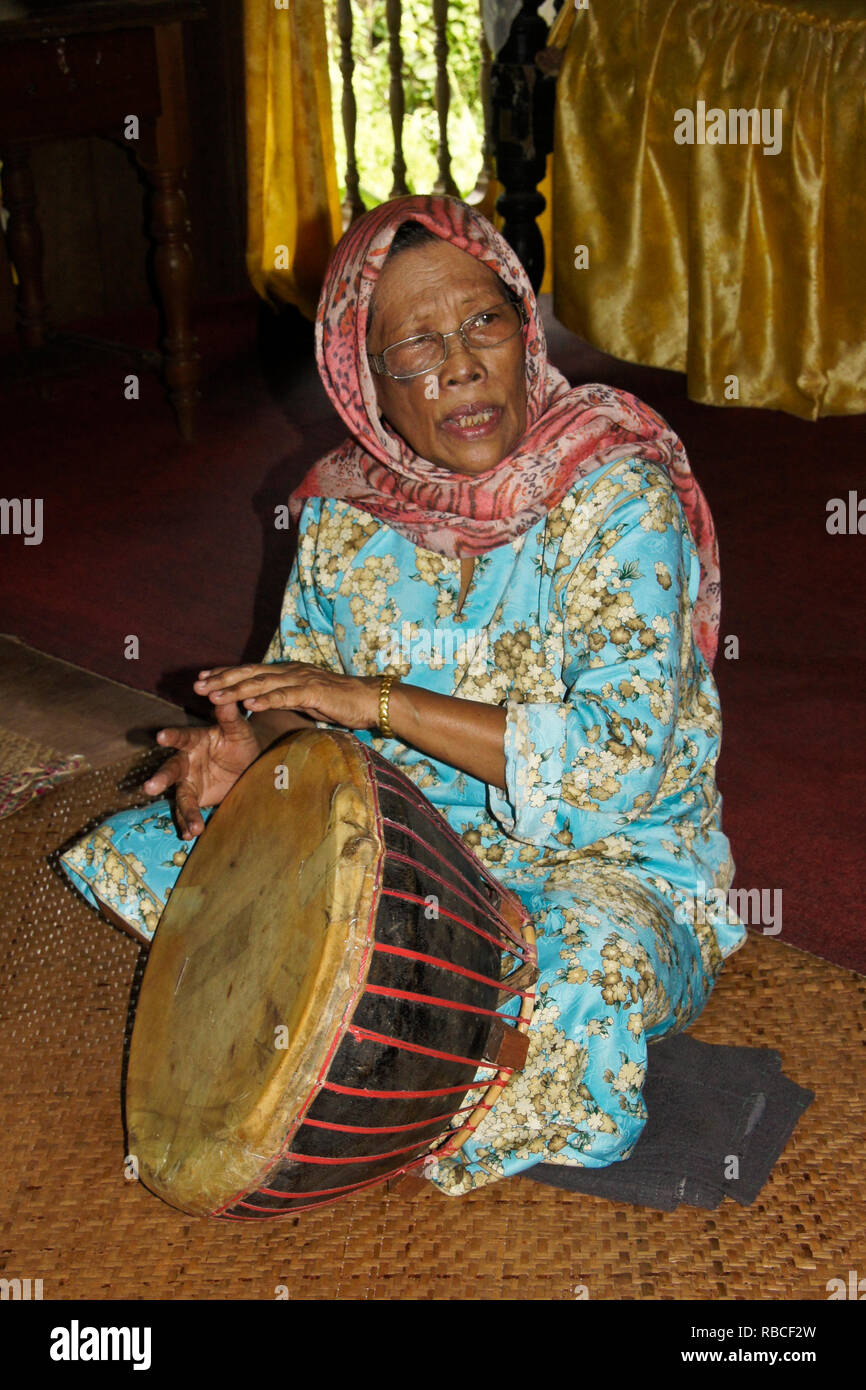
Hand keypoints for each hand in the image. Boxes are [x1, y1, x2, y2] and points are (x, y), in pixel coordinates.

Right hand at [143, 697, 260, 839]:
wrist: (248, 766)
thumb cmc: (240, 742)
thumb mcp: (239, 730)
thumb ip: (230, 715)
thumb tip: (222, 694)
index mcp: (195, 740)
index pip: (182, 737)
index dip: (172, 736)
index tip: (160, 736)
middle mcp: (187, 761)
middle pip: (171, 769)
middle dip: (161, 778)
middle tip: (150, 787)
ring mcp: (189, 782)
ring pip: (181, 796)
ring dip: (184, 811)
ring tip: (191, 827)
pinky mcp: (195, 799)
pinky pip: (188, 812)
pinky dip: (189, 823)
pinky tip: (191, 834)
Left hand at [193, 662, 380, 731]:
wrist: (370, 700)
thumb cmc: (338, 702)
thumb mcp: (304, 698)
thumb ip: (283, 696)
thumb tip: (261, 701)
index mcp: (287, 672)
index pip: (250, 671)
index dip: (225, 673)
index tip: (201, 678)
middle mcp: (291, 671)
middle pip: (249, 673)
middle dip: (221, 679)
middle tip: (196, 686)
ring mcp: (302, 680)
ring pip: (262, 683)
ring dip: (235, 689)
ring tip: (213, 696)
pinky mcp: (314, 693)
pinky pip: (286, 696)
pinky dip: (266, 699)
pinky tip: (249, 704)